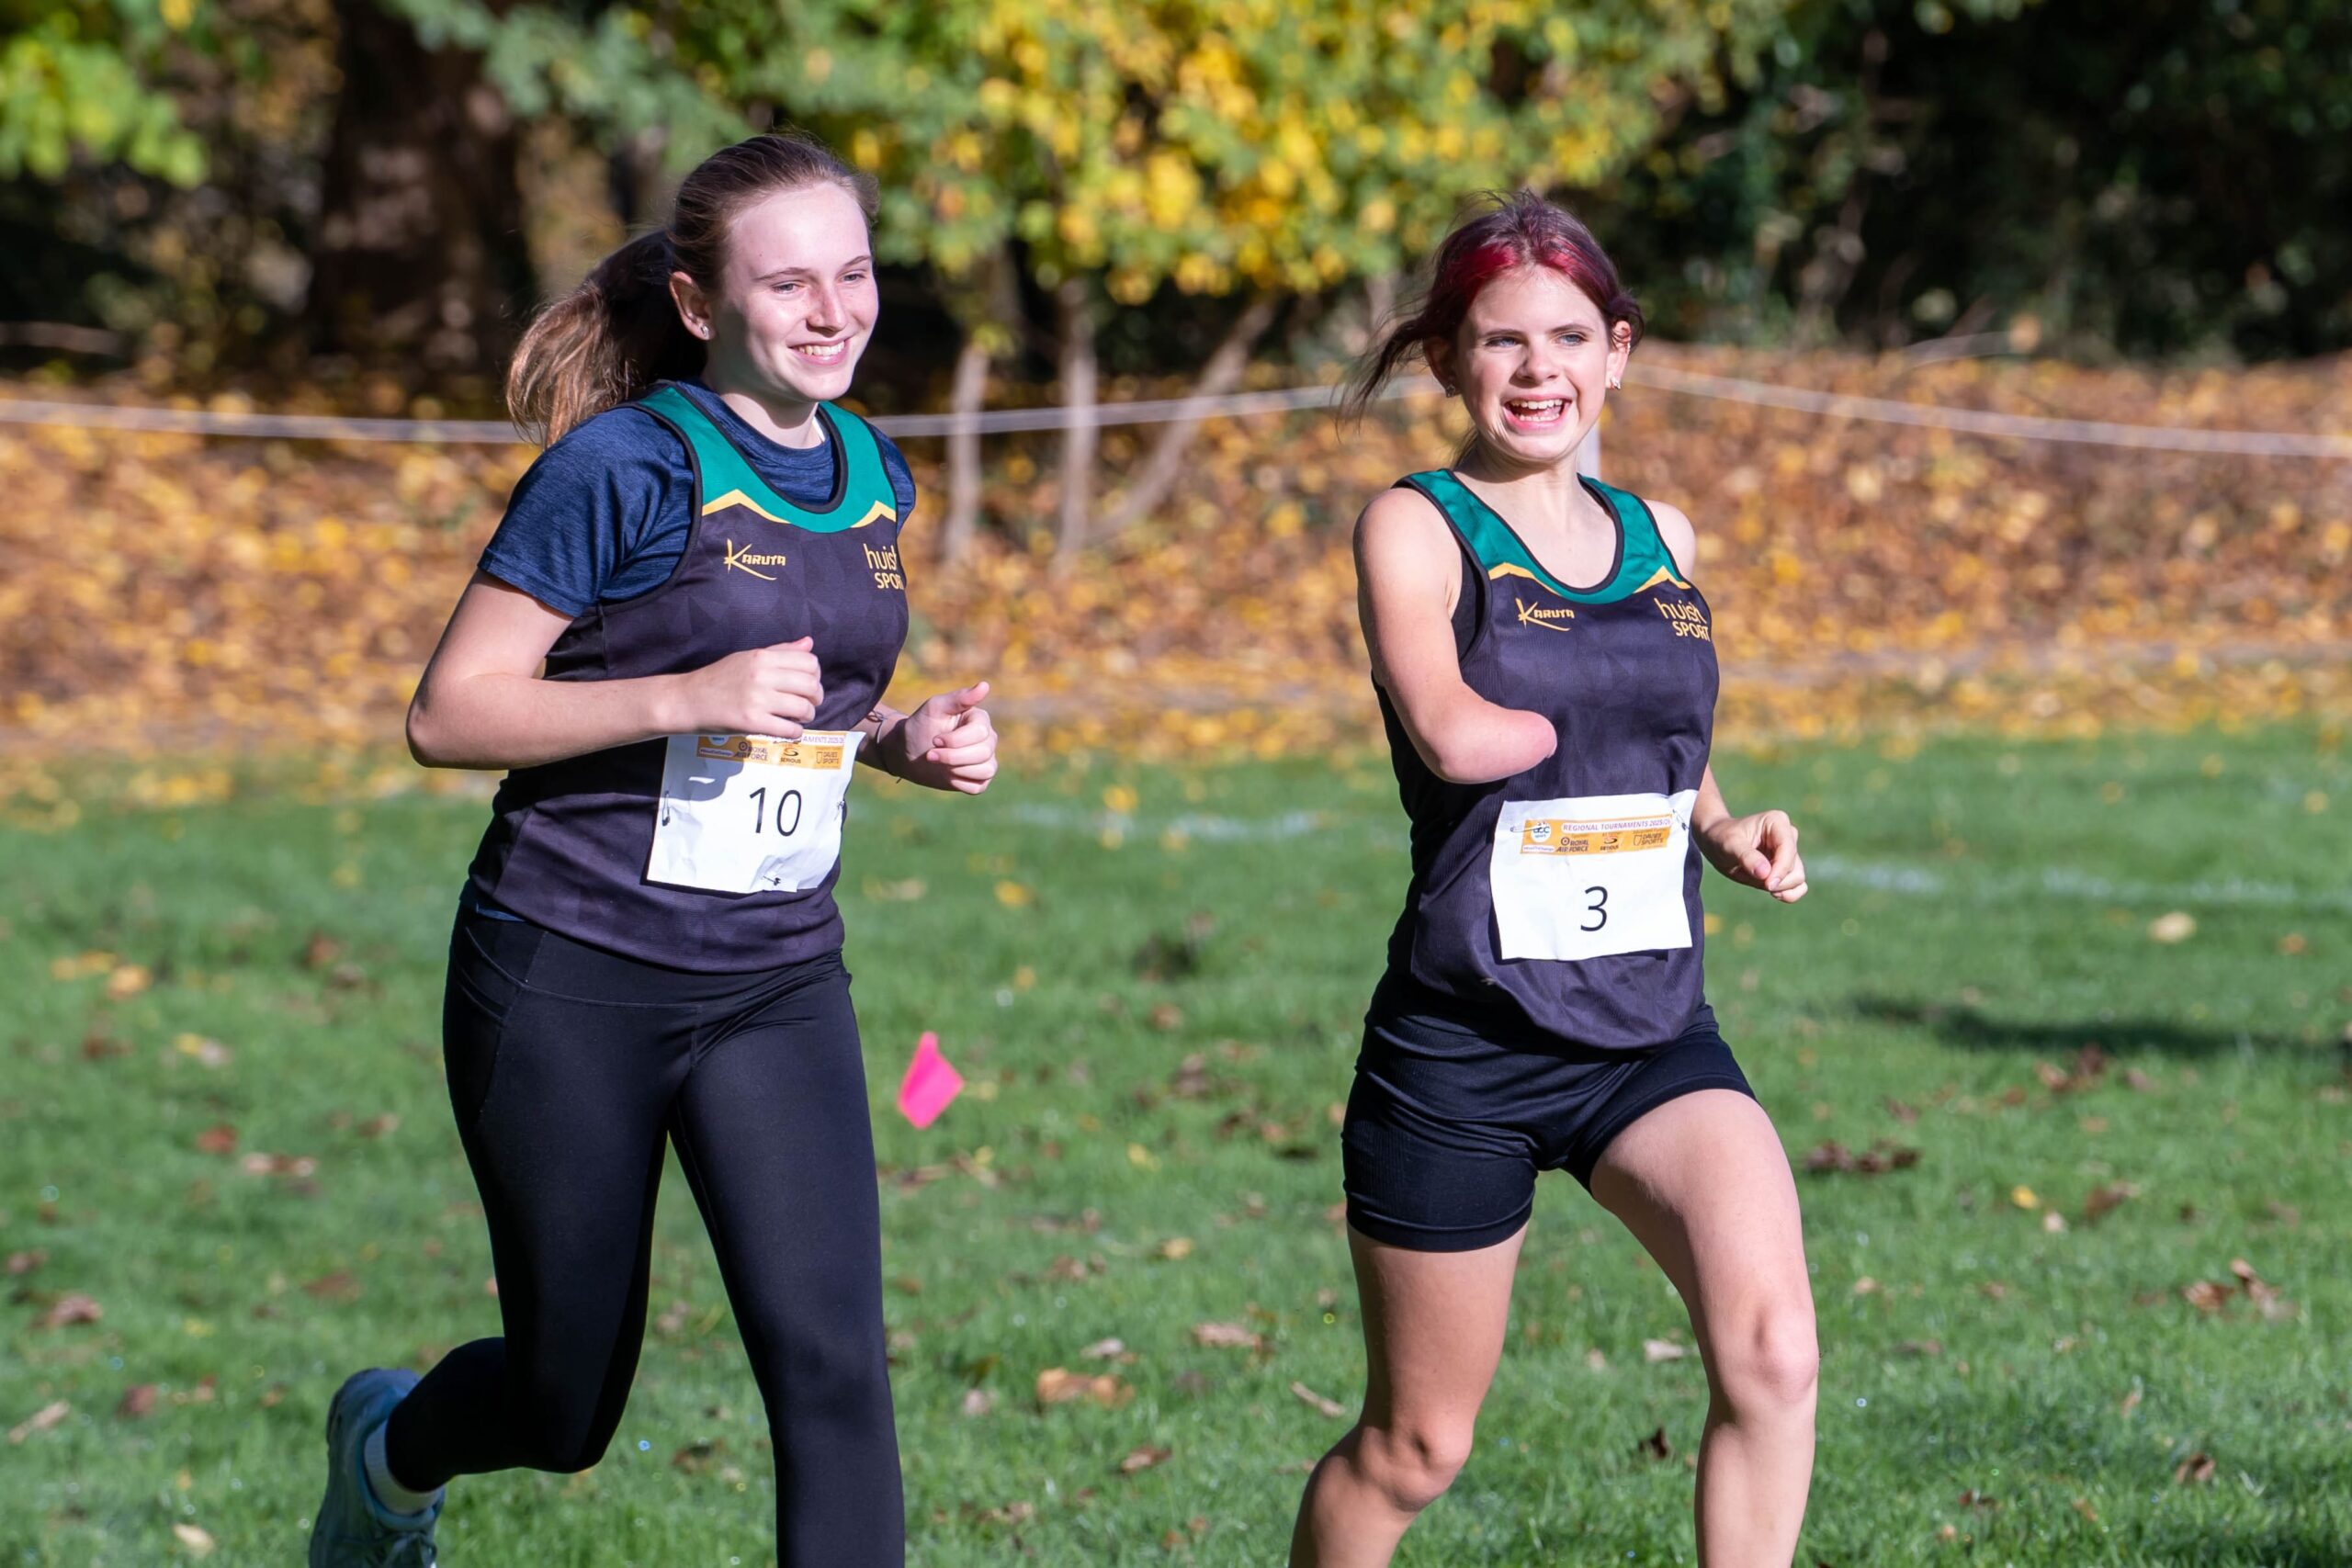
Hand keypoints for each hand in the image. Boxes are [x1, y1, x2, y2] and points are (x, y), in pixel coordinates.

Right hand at [674, 637, 823, 737]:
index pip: (808, 662)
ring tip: (799, 717)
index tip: (808, 684)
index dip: (815, 675)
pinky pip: (789, 728)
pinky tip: (788, 729)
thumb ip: (780, 651)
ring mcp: (756, 699)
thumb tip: (809, 643)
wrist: (688, 700)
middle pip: (810, 685)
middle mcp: (761, 675)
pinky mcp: (751, 722)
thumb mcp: (748, 658)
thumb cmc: (719, 679)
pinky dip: (795, 731)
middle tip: (809, 704)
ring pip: (803, 708)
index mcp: (762, 657)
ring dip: (808, 716)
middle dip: (816, 698)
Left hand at [888, 682, 997, 793]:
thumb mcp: (935, 708)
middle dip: (952, 756)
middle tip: (930, 754)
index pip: (980, 733)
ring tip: (939, 764)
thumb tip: (985, 685)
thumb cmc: (921, 726)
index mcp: (980, 720)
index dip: (955, 740)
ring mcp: (987, 760)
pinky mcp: (980, 779)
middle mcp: (989, 739)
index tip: (935, 740)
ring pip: (985, 770)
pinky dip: (960, 783)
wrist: (908, 752)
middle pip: (983, 753)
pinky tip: (947, 775)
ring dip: (956, 769)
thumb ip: (959, 698)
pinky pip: (979, 786)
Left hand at [1697, 809, 1807, 902]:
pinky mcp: (1787, 867)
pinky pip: (1799, 886)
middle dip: (1775, 880)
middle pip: (1795, 868)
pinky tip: (1774, 894)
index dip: (1780, 870)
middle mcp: (1788, 835)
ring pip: (1797, 878)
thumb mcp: (1729, 845)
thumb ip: (1747, 857)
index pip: (1788, 849)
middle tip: (1753, 879)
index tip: (1767, 885)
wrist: (1716, 844)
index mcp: (1777, 822)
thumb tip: (1765, 874)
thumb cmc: (1721, 838)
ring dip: (1778, 887)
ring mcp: (1789, 852)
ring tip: (1756, 882)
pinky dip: (1789, 893)